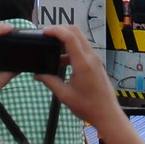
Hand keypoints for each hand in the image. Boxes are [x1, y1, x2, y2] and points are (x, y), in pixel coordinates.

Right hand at [37, 23, 122, 138]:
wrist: (107, 114)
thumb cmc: (87, 106)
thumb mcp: (65, 95)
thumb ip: (50, 81)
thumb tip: (37, 75)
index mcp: (83, 63)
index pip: (70, 37)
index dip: (56, 30)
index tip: (44, 32)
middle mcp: (90, 56)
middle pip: (75, 31)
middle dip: (60, 29)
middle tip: (46, 35)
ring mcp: (95, 58)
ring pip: (79, 38)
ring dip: (66, 38)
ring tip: (52, 46)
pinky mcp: (96, 63)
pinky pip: (82, 47)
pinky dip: (71, 47)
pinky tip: (62, 60)